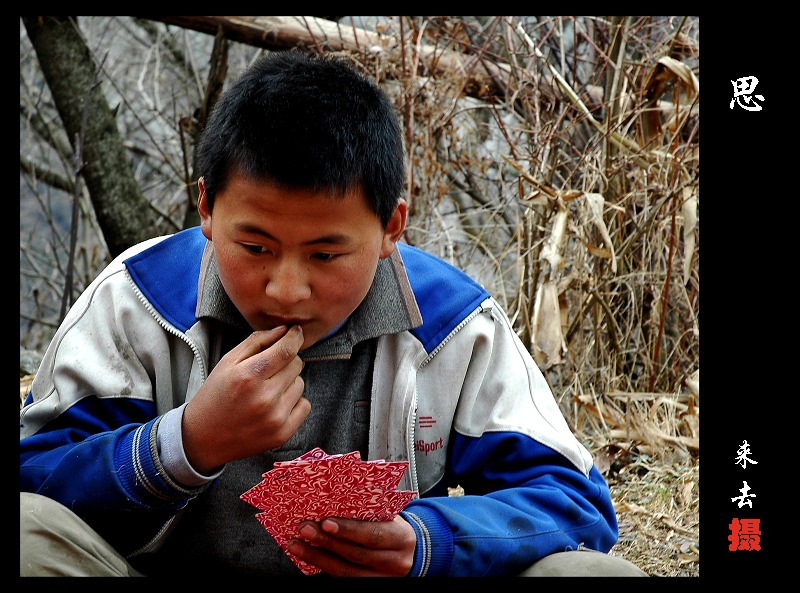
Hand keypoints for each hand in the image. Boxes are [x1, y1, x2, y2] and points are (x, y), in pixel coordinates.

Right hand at [182, 325, 308, 472]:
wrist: (204, 438)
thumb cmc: (216, 395)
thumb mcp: (228, 362)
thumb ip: (257, 341)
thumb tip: (285, 330)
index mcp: (248, 376)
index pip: (286, 350)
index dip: (294, 337)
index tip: (295, 332)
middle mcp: (264, 398)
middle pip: (296, 365)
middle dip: (286, 361)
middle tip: (269, 369)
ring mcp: (275, 418)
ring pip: (301, 384)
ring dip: (289, 382)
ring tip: (267, 390)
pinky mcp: (282, 434)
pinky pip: (305, 405)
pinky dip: (294, 402)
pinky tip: (275, 405)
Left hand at [286, 514, 415, 576]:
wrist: (412, 552)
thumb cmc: (396, 529)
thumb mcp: (390, 517)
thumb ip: (369, 512)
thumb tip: (334, 500)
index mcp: (401, 538)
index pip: (374, 535)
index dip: (349, 530)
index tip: (326, 522)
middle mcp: (394, 562)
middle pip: (356, 554)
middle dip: (327, 542)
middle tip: (305, 529)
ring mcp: (381, 578)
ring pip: (346, 572)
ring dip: (317, 558)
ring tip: (298, 545)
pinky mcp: (369, 585)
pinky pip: (343, 579)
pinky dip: (323, 567)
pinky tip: (310, 557)